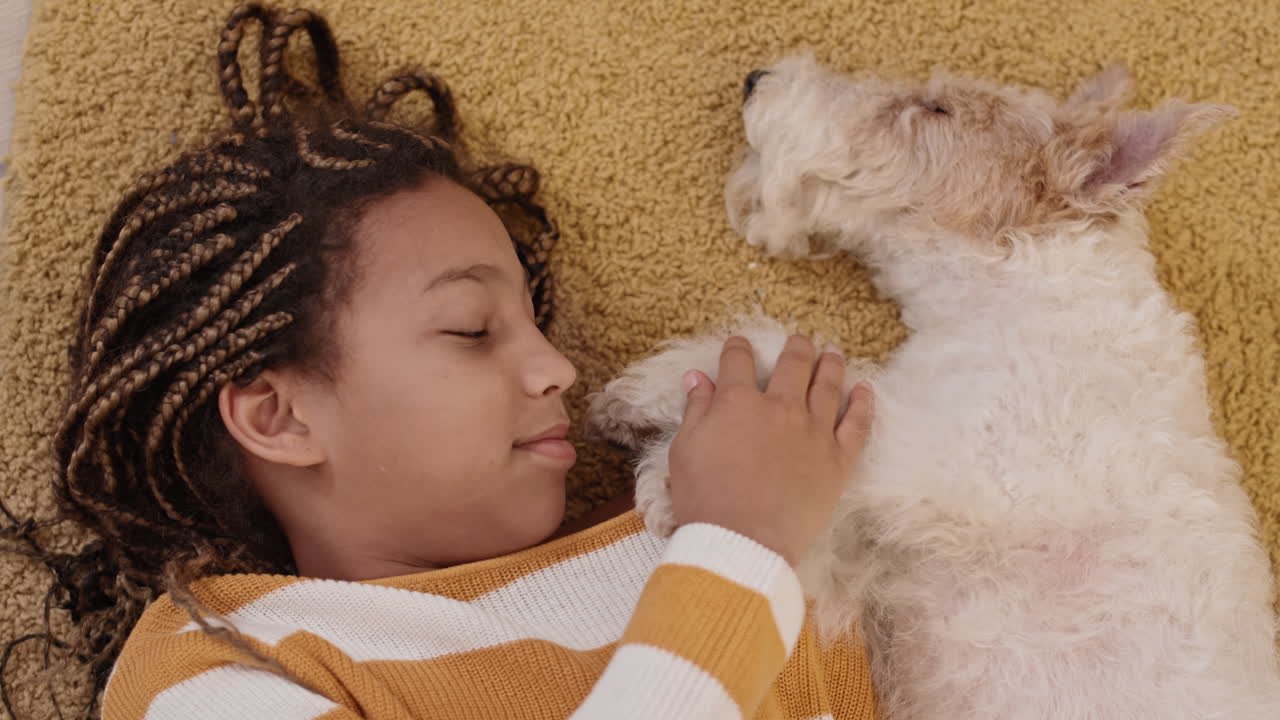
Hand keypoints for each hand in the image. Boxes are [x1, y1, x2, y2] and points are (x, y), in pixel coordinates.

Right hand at [667, 334, 873, 565]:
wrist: (741, 541)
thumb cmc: (705, 498)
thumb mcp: (685, 449)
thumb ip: (696, 408)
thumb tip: (697, 378)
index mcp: (738, 402)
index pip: (738, 361)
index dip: (737, 348)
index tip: (739, 344)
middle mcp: (780, 407)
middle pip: (793, 363)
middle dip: (796, 347)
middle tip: (800, 340)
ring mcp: (814, 431)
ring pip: (828, 385)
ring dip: (831, 364)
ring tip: (833, 353)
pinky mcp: (838, 459)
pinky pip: (857, 424)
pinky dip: (862, 403)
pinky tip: (864, 389)